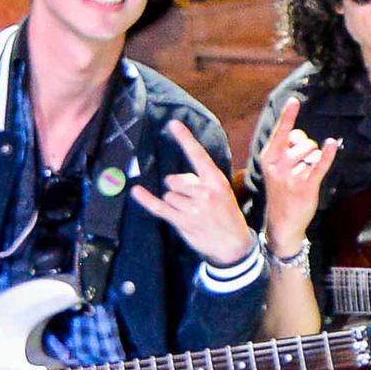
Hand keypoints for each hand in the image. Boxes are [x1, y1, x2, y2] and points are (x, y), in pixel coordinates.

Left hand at [125, 116, 257, 266]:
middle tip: (191, 200)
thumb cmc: (227, 215)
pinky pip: (159, 207)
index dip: (185, 139)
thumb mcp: (223, 193)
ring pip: (168, 195)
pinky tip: (136, 191)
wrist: (234, 245)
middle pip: (174, 179)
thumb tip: (176, 179)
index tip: (173, 124)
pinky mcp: (182, 221)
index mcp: (216, 180)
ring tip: (190, 213)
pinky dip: (146, 200)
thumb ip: (202, 181)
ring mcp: (193, 208)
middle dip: (177, 187)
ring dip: (174, 202)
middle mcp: (204, 192)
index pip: (198, 155)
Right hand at [248, 93, 342, 246]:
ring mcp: (291, 177)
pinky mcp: (306, 186)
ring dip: (315, 161)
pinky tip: (333, 144)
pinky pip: (320, 165)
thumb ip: (284, 149)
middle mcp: (278, 165)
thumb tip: (298, 134)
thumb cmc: (281, 191)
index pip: (280, 132)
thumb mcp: (275, 168)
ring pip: (313, 154)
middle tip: (301, 168)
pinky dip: (328, 154)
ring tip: (305, 176)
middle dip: (308, 150)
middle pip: (304, 143)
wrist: (282, 223)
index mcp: (268, 158)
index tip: (294, 100)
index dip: (288, 115)